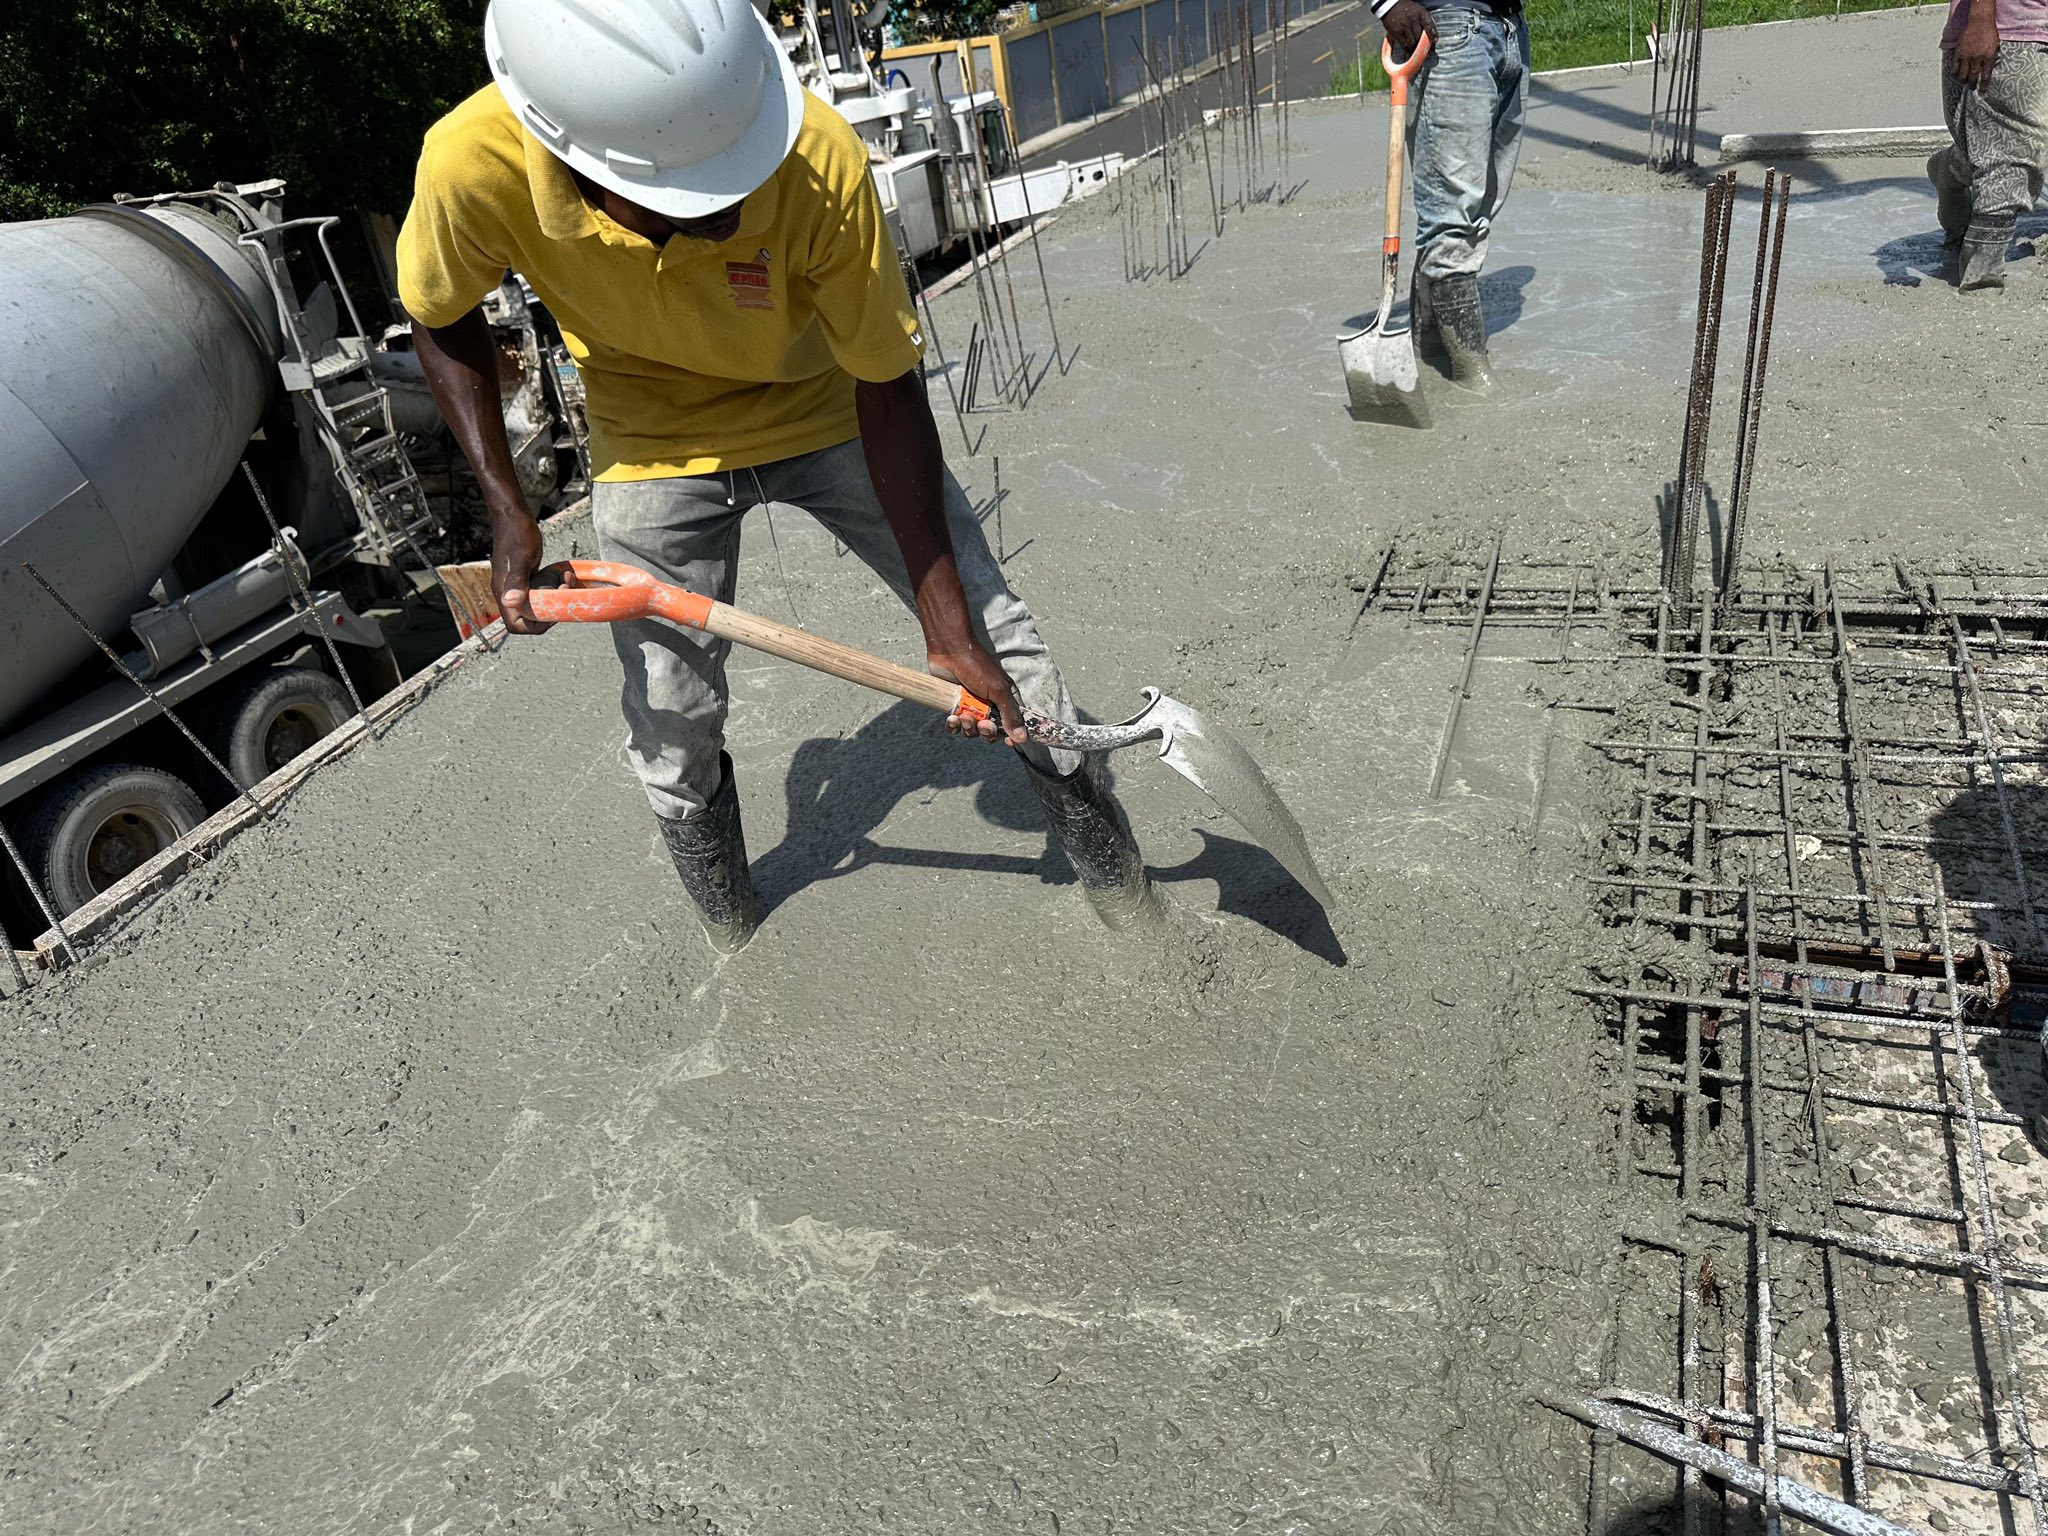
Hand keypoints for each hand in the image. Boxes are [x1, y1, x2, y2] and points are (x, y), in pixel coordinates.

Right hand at [489, 504, 552, 634]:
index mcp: (504, 592)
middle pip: (529, 618)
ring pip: (537, 605)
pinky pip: (540, 592)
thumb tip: (511, 602)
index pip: (516, 625)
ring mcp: (517, 585)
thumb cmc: (516, 533)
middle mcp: (509, 592)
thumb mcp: (521, 557)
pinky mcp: (525, 577)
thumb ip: (517, 581)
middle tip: (562, 593)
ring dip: (554, 598)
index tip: (550, 612)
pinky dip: (552, 588)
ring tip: (565, 582)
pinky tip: (560, 576)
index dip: (534, 626)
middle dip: (549, 611)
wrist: (513, 516)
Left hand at [927, 639, 1027, 746]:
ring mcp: (970, 707)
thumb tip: (1023, 737)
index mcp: (1003, 701)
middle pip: (991, 733)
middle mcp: (988, 706)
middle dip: (987, 732)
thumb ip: (1011, 714)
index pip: (1012, 726)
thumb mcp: (998, 690)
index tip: (1008, 742)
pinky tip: (951, 718)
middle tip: (982, 723)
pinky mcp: (954, 707)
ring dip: (968, 727)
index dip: (1011, 736)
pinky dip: (953, 726)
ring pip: (971, 732)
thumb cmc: (976, 665)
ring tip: (963, 715)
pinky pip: (954, 727)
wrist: (949, 651)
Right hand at [1382, 0, 1435, 61]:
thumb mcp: (1418, 9)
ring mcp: (1405, 26)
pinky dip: (1407, 49)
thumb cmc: (1406, 8)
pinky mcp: (1397, 32)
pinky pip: (1404, 44)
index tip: (1435, 41)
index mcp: (1421, 13)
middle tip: (1425, 51)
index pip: (1429, 25)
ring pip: (1413, 41)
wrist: (1390, 6)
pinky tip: (1408, 51)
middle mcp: (1414, 19)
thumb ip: (1425, 19)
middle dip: (1423, 45)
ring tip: (1416, 52)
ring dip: (1415, 48)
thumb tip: (1432, 32)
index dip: (1433, 34)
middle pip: (1421, 36)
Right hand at [1951, 5, 1997, 89]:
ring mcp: (1967, 57)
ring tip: (1963, 82)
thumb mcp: (1995, 46)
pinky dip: (1955, 73)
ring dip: (1963, 80)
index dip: (1983, 86)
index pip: (1985, 76)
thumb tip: (1988, 68)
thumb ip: (1991, 57)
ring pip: (1963, 74)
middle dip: (1972, 85)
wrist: (1980, 22)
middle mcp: (1977, 59)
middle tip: (1971, 89)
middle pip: (1973, 77)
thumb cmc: (1990, 32)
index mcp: (1988, 58)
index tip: (1982, 93)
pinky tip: (1956, 75)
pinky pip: (1955, 67)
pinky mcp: (1959, 53)